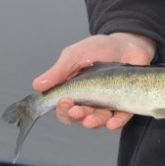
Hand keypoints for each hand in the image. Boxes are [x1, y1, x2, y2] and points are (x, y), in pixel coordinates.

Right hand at [34, 32, 155, 130]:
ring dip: (93, 122)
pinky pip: (121, 118)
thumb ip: (58, 71)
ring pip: (98, 121)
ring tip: (91, 120)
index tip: (64, 101)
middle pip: (79, 118)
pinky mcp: (126, 104)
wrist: (127, 42)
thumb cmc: (99, 48)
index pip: (64, 109)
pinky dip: (116, 123)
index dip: (61, 110)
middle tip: (76, 111)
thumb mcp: (75, 56)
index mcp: (74, 91)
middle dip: (76, 117)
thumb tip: (37, 86)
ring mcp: (108, 104)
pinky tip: (112, 122)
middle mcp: (90, 102)